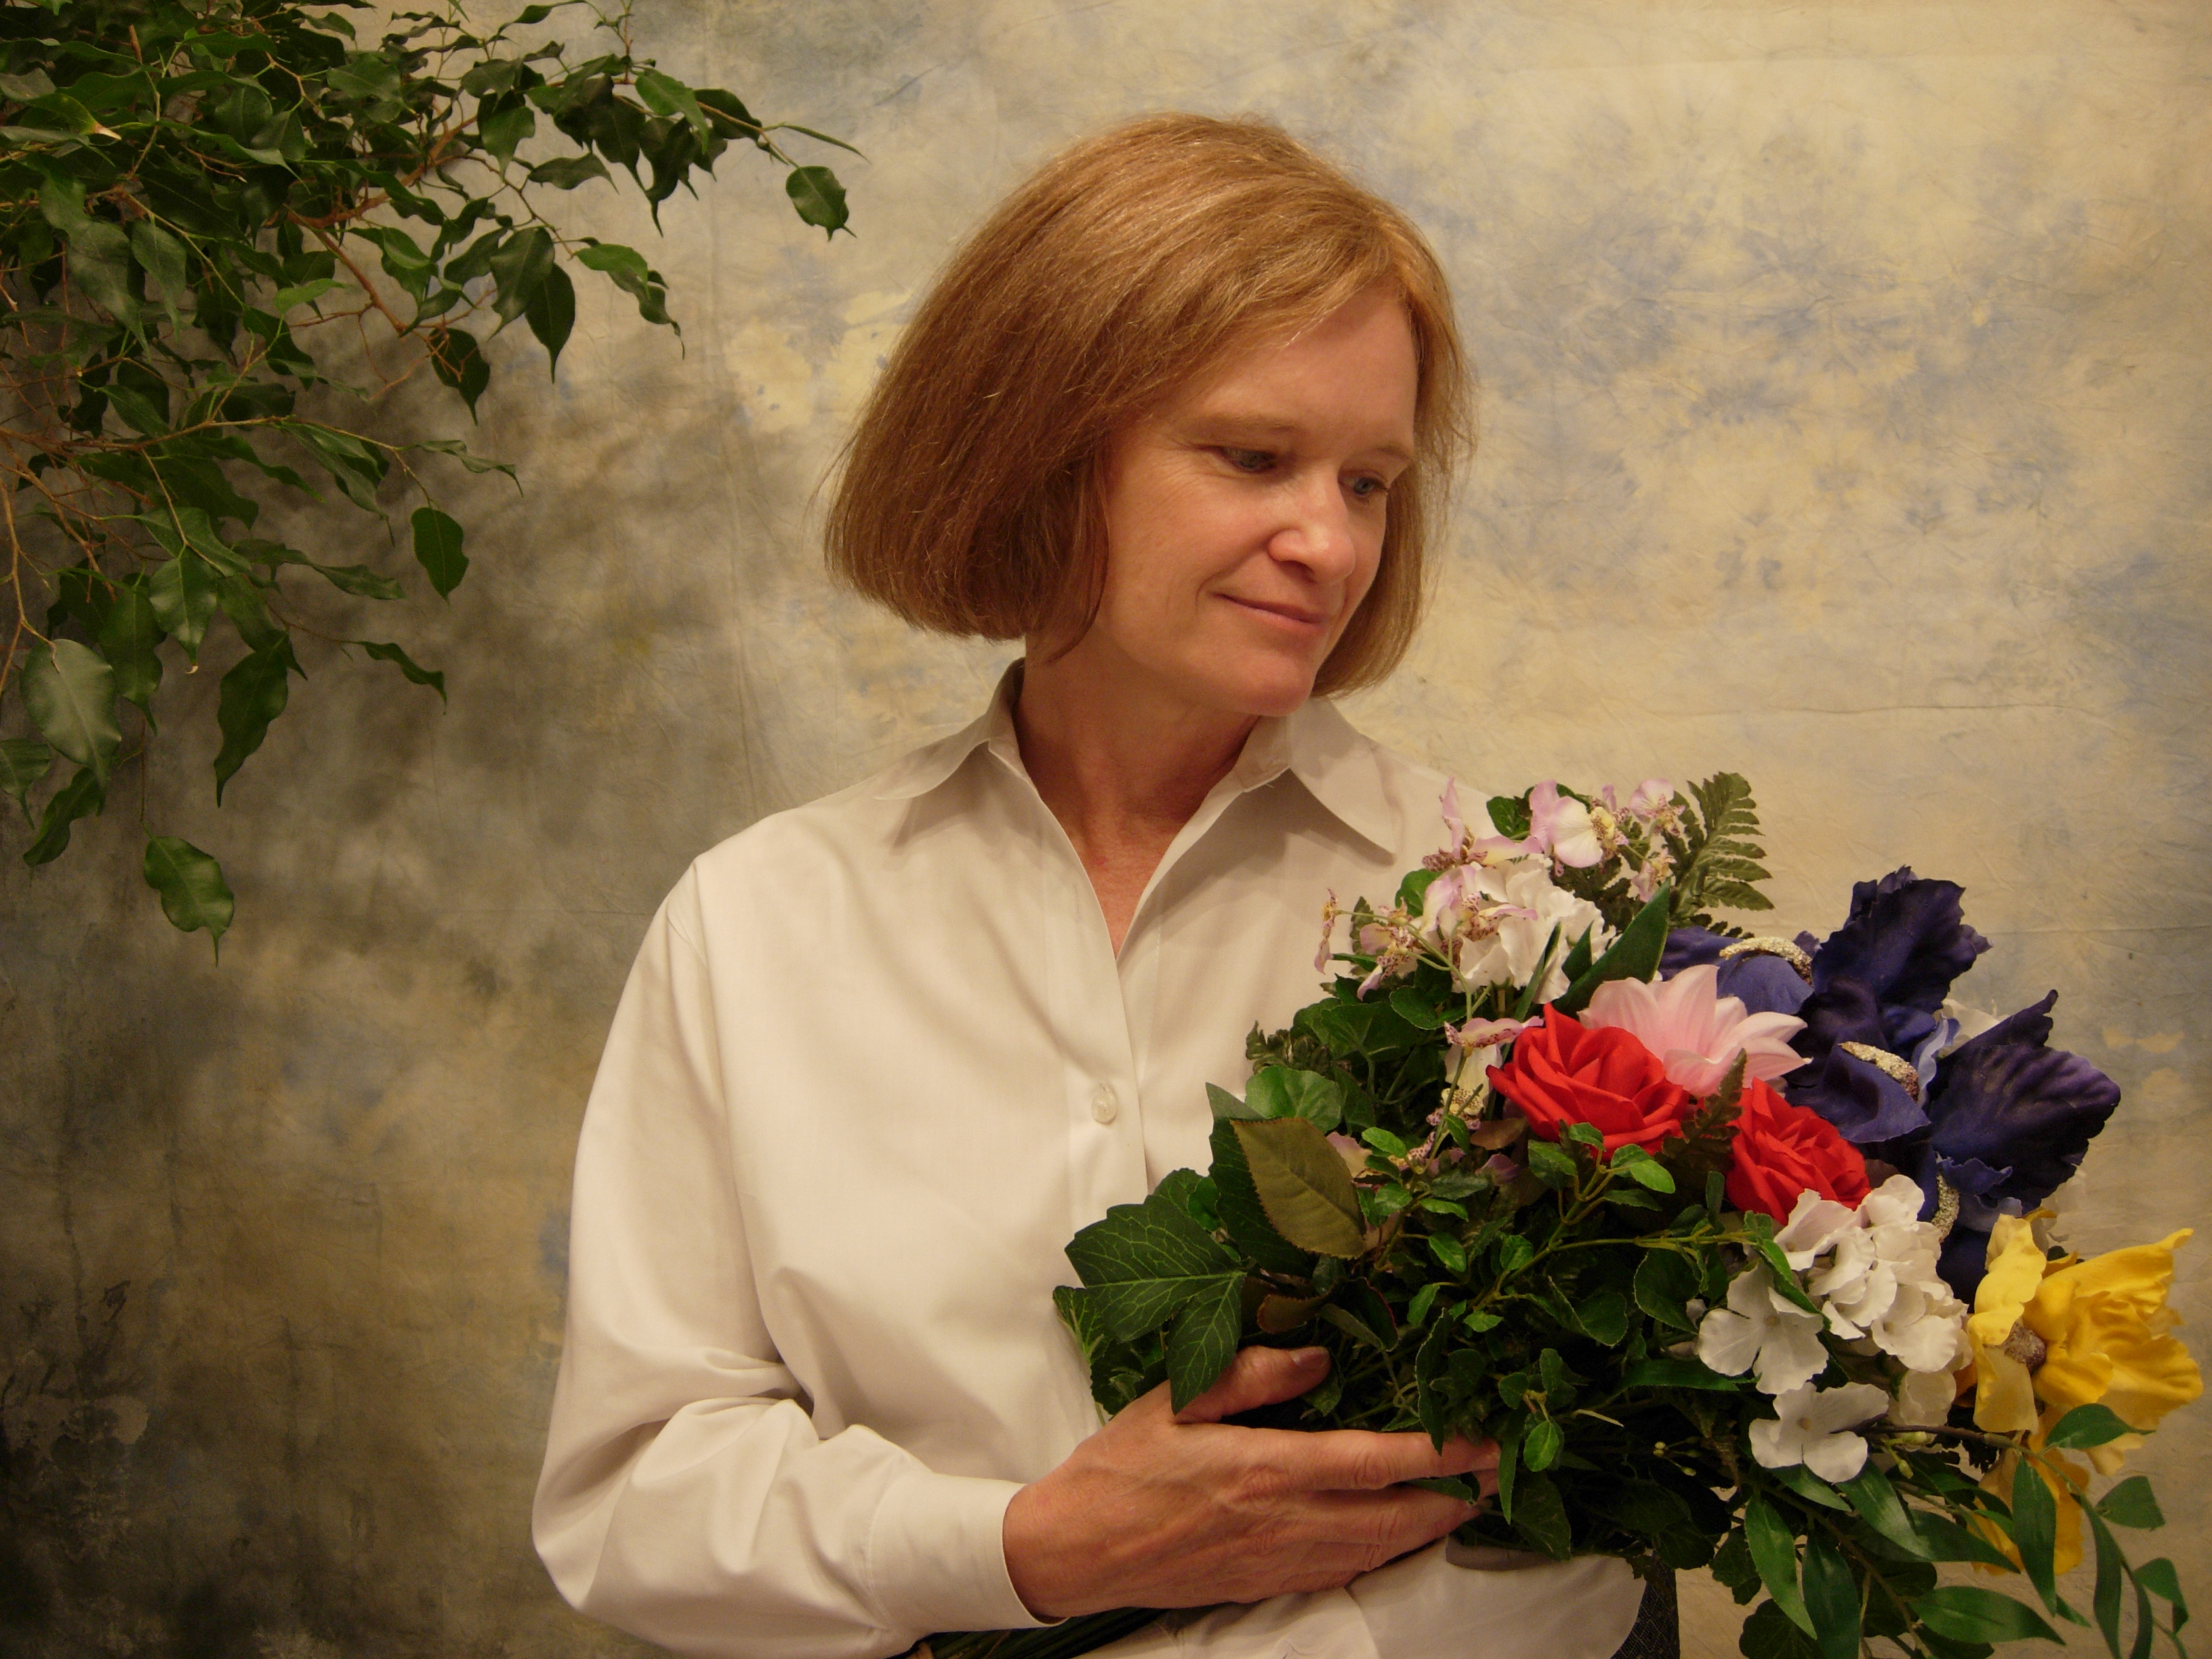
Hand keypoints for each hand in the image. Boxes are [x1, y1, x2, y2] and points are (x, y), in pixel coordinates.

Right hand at [1002, 1346, 1495, 1618]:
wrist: (1077, 1551)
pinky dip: (1378, 1553)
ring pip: (1374, 1552)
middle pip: (1392, 1520)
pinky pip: (1340, 1573)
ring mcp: (1276, 1561)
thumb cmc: (1120, 1468)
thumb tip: (1317, 1356)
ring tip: (1458, 1502)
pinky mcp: (1263, 1585)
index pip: (1370, 1463)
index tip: (1479, 1441)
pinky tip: (1388, 1536)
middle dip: (1451, 1499)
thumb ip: (1250, 1374)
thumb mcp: (1176, 1400)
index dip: (1435, 1454)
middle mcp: (1281, 1523)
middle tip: (1493, 1475)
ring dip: (1423, 1530)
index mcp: (1263, 1469)